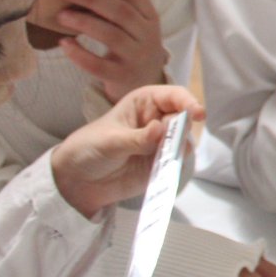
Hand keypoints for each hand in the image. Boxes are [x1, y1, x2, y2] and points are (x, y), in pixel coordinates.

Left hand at [51, 84, 202, 218]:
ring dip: (178, 148)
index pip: (174, 96)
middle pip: (183, 118)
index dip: (188, 102)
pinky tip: (162, 169)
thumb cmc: (89, 148)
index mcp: (145, 102)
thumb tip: (161, 129)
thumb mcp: (110, 141)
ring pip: (184, 140)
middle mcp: (158, 119)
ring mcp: (161, 142)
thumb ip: (138, 137)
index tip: (197, 115)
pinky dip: (174, 165)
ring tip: (160, 158)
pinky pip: (177, 162)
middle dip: (182, 129)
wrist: (78, 181)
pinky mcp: (162, 163)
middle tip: (170, 141)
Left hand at [56, 0, 168, 103]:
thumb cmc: (131, 46)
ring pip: (111, 36)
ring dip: (84, 22)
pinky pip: (98, 65)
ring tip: (61, 15)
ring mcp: (136, 58)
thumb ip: (119, 6)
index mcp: (151, 18)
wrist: (144, 83)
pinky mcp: (121, 76)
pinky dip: (80, 54)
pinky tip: (64, 43)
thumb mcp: (135, 25)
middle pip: (122, 12)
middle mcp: (148, 37)